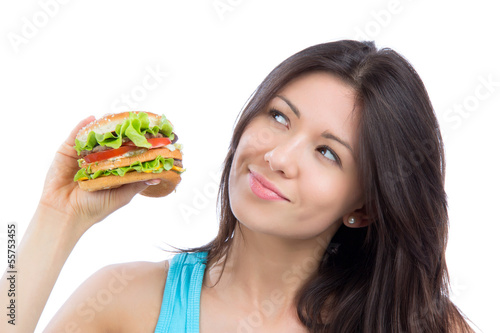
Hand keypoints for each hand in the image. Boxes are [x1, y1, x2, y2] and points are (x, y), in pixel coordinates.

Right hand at [38, 116, 154, 231]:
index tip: (146, 133)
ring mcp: (82, 155)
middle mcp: (97, 160)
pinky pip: (74, 136)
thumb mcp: (121, 195)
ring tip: (114, 115)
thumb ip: (136, 183)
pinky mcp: (66, 152)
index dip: (134, 143)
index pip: (124, 151)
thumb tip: (157, 176)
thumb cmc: (94, 208)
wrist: (66, 214)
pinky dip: (83, 126)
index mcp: (110, 169)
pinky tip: (92, 118)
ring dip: (103, 125)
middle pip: (109, 141)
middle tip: (131, 120)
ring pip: (93, 136)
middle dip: (120, 130)